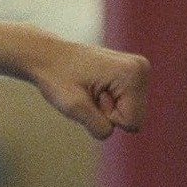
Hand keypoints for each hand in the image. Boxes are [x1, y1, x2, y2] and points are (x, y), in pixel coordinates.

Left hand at [26, 38, 148, 139]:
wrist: (45, 56)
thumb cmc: (56, 78)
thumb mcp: (74, 108)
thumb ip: (100, 127)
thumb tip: (113, 131)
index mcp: (133, 74)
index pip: (132, 122)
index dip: (107, 117)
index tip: (90, 96)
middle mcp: (141, 68)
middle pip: (134, 117)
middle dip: (109, 113)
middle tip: (88, 93)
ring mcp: (137, 69)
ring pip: (130, 111)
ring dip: (107, 107)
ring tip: (89, 88)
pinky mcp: (130, 72)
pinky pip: (125, 103)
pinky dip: (108, 101)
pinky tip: (93, 85)